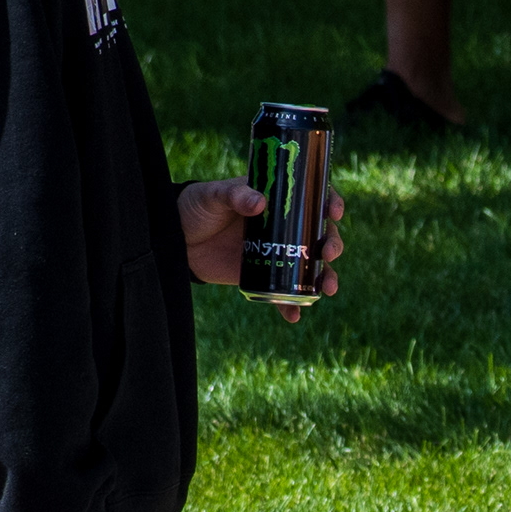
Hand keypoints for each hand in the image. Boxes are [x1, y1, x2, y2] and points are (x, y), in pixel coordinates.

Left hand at [182, 179, 343, 318]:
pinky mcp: (264, 277)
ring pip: (311, 267)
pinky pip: (284, 295)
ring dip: (326, 279)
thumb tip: (260, 202)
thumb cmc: (196, 207)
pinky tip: (294, 316)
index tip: (334, 211)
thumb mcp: (214, 195)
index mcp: (278, 200)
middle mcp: (284, 227)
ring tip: (328, 289)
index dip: (330, 202)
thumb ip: (234, 195)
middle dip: (333, 245)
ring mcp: (277, 253)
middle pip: (320, 235)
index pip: (312, 198)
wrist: (176, 238)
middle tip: (328, 253)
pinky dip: (292, 307)